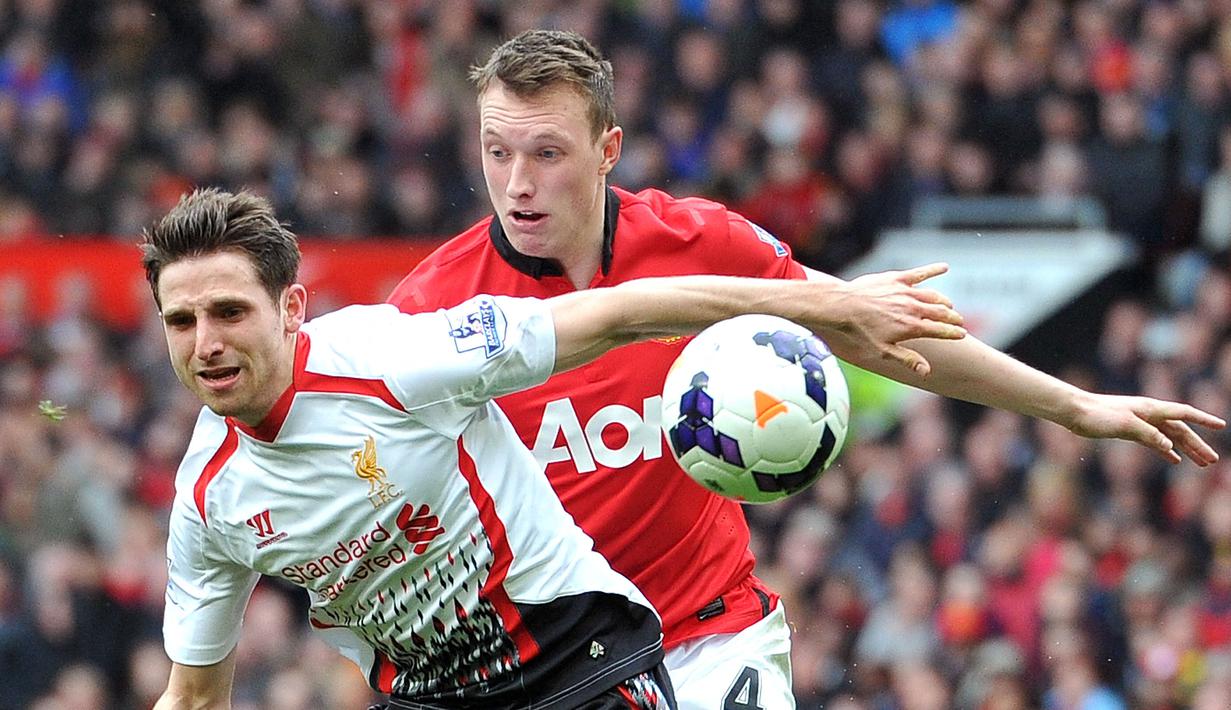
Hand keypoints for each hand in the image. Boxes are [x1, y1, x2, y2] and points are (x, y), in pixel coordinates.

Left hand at [824, 263, 966, 375]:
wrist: (843, 306)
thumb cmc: (860, 331)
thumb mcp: (883, 350)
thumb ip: (907, 359)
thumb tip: (927, 371)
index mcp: (912, 327)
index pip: (941, 330)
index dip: (954, 333)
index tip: (962, 334)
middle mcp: (913, 308)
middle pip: (942, 313)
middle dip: (953, 318)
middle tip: (958, 321)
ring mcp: (906, 292)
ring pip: (934, 296)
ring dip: (944, 301)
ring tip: (948, 306)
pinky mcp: (897, 279)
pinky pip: (920, 273)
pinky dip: (933, 269)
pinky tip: (944, 267)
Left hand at [1066, 391, 1225, 465]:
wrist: (1074, 412)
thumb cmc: (1097, 415)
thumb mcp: (1124, 425)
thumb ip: (1148, 435)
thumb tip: (1170, 446)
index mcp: (1151, 409)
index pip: (1184, 413)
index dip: (1203, 420)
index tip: (1222, 426)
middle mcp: (1148, 414)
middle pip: (1180, 430)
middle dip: (1197, 445)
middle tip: (1212, 461)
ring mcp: (1139, 422)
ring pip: (1169, 437)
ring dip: (1185, 449)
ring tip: (1201, 463)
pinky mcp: (1129, 431)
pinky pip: (1154, 442)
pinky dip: (1166, 450)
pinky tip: (1174, 459)